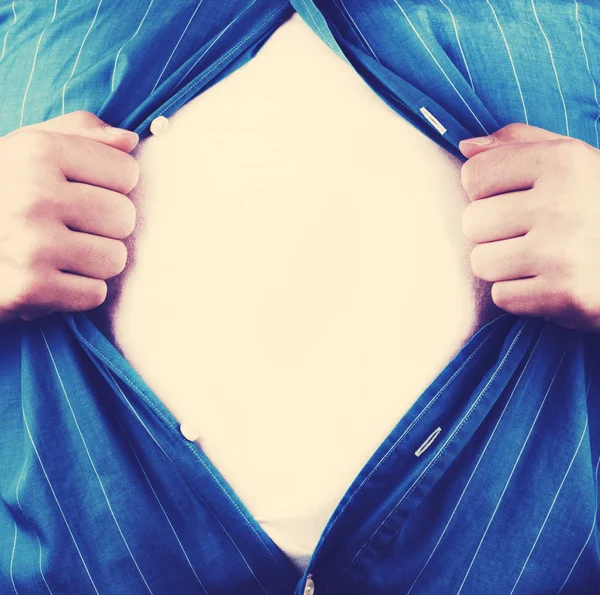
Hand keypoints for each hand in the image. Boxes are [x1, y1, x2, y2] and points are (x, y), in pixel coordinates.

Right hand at [0, 111, 139, 322]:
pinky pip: (95, 294)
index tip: (80, 191)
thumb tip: (130, 140)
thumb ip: (81, 134)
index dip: (110, 186)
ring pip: (115, 259)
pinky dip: (77, 292)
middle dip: (104, 226)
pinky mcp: (29, 289)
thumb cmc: (2, 190)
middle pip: (125, 218)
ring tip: (59, 253)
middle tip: (69, 227)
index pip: (127, 172)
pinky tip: (50, 278)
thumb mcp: (28, 149)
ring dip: (93, 262)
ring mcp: (29, 245)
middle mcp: (32, 195)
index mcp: (38, 152)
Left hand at [458, 123, 599, 332]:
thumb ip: (519, 143)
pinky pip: (502, 297)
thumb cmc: (597, 203)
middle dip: (493, 230)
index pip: (473, 175)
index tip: (516, 196)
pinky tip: (549, 281)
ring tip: (539, 257)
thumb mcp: (572, 159)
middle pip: (471, 222)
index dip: (487, 189)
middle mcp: (563, 204)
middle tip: (530, 232)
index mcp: (563, 161)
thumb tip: (466, 146)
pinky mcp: (566, 295)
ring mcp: (564, 253)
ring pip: (481, 263)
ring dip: (503, 265)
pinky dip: (520, 295)